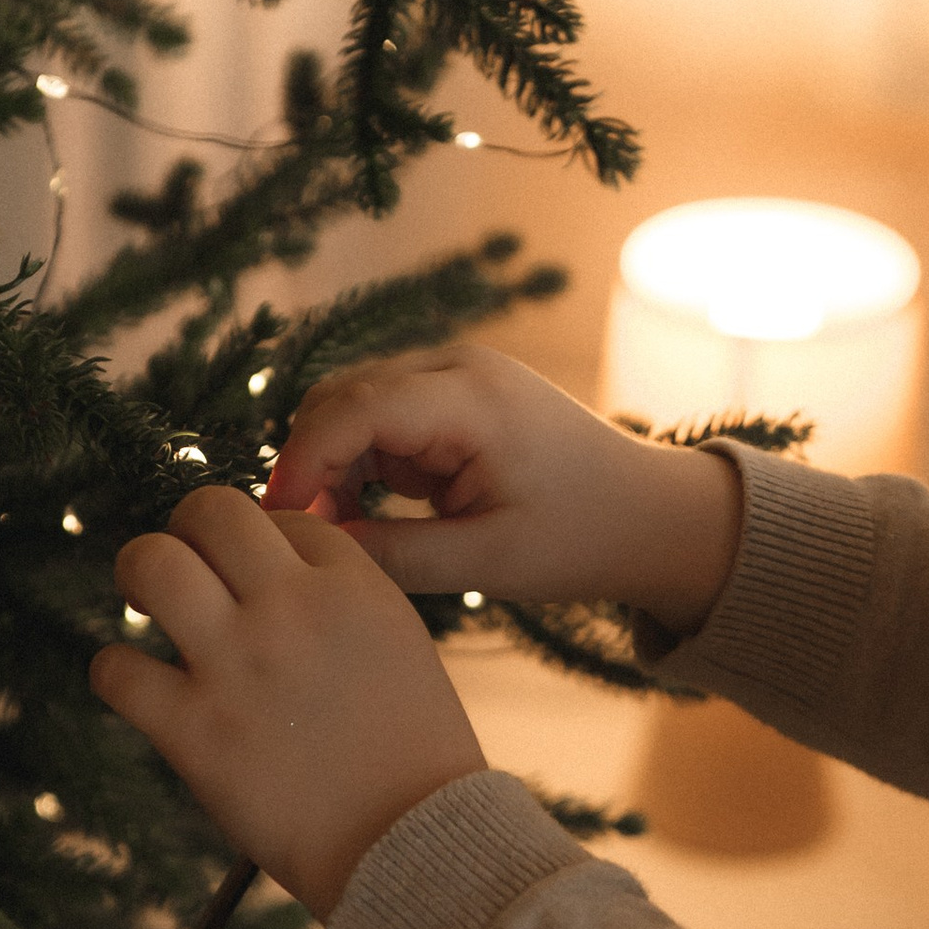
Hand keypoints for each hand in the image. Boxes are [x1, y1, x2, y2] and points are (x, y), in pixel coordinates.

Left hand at [92, 489, 486, 917]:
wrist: (412, 844)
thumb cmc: (414, 756)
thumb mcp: (400, 645)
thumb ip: (341, 600)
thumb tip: (269, 570)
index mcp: (352, 585)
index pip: (282, 516)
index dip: (262, 543)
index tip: (257, 581)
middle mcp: (291, 608)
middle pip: (208, 510)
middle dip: (187, 530)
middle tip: (186, 568)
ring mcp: (237, 665)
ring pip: (149, 564)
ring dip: (138, 576)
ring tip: (147, 604)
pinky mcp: (193, 730)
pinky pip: (115, 668)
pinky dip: (117, 673)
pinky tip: (140, 688)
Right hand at [262, 343, 741, 637]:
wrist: (650, 514)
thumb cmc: (581, 538)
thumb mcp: (486, 561)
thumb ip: (395, 554)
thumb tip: (314, 547)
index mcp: (472, 400)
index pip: (351, 408)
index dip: (302, 462)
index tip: (279, 519)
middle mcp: (459, 367)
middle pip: (342, 394)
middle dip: (311, 461)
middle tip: (305, 535)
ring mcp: (457, 373)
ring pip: (354, 401)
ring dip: (335, 462)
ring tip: (344, 531)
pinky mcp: (456, 393)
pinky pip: (383, 413)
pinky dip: (364, 458)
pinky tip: (372, 511)